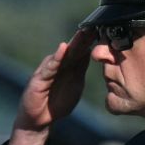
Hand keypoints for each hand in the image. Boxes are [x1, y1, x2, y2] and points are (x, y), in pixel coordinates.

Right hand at [0, 29, 95, 144]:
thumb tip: (92, 54)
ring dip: (73, 43)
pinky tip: (63, 49)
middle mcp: (58, 64)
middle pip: (74, 48)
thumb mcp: (75, 85)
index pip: (82, 49)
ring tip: (83, 32)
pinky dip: (56, 57)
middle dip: (84, 36)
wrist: (39, 120)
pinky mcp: (39, 79)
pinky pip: (49, 67)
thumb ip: (81, 70)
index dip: (92, 40)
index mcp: (69, 66)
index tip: (104, 28)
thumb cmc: (57, 102)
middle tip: (95, 24)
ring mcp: (48, 70)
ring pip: (63, 54)